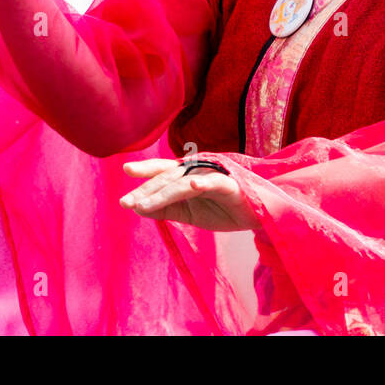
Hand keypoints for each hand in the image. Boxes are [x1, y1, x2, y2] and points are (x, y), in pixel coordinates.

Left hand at [119, 158, 260, 231]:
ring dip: (163, 194)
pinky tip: (192, 185)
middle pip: (167, 178)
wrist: (258, 214)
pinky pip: (215, 182)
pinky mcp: (230, 185)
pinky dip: (204, 182)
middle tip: (126, 202)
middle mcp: (197, 170)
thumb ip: (165, 208)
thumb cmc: (223, 209)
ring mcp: (213, 176)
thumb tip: (138, 207)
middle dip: (146, 190)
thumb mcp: (189, 212)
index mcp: (187, 175)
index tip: (126, 170)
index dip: (145, 170)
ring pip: (183, 183)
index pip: (163, 171)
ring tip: (144, 205)